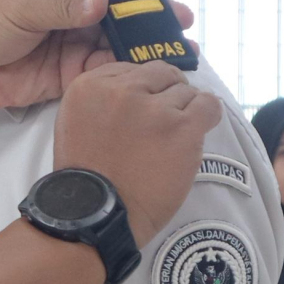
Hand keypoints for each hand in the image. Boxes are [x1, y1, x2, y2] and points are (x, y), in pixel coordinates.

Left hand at [0, 0, 192, 111]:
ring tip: (179, 46)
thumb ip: (65, 9)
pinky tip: (151, 69)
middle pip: (121, 12)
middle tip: (182, 19)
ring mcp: (76, 44)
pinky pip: (106, 71)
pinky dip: (128, 70)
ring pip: (119, 42)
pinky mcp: (72, 74)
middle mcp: (75, 14)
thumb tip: (103, 0)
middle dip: (152, 15)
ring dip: (147, 44)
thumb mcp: (22, 10)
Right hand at [53, 63, 222, 243]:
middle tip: (159, 125)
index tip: (140, 112)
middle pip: (160, 73)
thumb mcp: (76, 124)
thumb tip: (143, 88)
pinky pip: (208, 105)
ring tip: (170, 140)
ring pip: (185, 91)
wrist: (98, 215)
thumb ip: (103, 100)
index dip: (141, 90)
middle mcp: (120, 90)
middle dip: (164, 95)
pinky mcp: (181, 127)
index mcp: (88, 85)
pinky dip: (206, 116)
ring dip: (183, 113)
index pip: (130, 68)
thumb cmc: (88, 177)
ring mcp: (154, 108)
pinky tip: (194, 132)